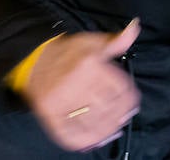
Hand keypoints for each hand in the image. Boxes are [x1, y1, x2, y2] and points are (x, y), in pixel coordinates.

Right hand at [23, 19, 141, 151]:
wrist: (33, 62)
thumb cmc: (67, 53)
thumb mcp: (93, 42)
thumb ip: (117, 40)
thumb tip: (135, 28)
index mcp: (90, 64)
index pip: (120, 88)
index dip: (130, 99)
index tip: (132, 104)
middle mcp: (76, 83)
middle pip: (108, 107)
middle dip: (120, 115)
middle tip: (124, 118)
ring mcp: (61, 101)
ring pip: (93, 123)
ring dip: (107, 129)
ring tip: (114, 129)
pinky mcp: (49, 115)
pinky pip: (71, 134)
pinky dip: (87, 140)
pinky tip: (97, 139)